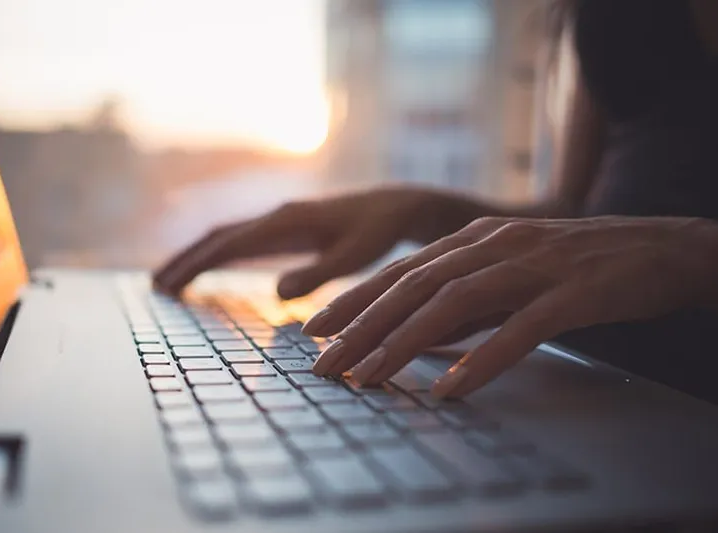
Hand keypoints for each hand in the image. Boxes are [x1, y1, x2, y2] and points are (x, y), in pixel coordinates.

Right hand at [154, 186, 477, 298]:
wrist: (396, 206)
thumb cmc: (380, 232)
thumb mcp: (356, 255)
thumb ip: (319, 273)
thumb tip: (277, 293)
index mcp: (287, 221)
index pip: (230, 244)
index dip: (197, 264)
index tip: (169, 285)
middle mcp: (276, 216)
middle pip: (218, 237)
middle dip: (186, 260)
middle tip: (156, 287)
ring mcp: (279, 221)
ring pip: (226, 237)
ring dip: (197, 257)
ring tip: (169, 280)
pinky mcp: (287, 229)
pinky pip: (242, 241)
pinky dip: (218, 255)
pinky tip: (210, 269)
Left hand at [303, 216, 717, 397]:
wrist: (660, 246)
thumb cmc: (577, 264)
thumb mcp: (508, 273)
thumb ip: (465, 298)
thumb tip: (417, 334)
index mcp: (474, 240)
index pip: (400, 271)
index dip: (354, 300)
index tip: (314, 331)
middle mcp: (494, 245)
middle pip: (414, 286)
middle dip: (362, 327)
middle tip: (324, 364)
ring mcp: (533, 265)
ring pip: (455, 303)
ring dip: (405, 343)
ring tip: (370, 379)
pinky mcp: (573, 291)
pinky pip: (521, 329)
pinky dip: (483, 358)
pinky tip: (453, 388)